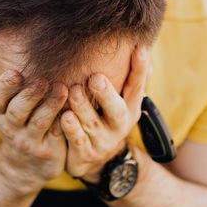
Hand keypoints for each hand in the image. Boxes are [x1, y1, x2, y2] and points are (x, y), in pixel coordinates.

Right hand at [0, 38, 68, 193]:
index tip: (15, 72)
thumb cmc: (13, 121)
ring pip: (39, 123)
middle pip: (16, 111)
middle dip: (30, 95)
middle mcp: (10, 126)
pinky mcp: (48, 151)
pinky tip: (75, 107)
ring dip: (50, 106)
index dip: (5, 86)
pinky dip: (65, 122)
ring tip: (63, 89)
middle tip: (44, 79)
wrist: (24, 166)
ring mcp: (29, 140)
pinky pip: (57, 136)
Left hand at [61, 46, 149, 182]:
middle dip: (106, 94)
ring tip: (73, 91)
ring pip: (92, 123)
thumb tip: (143, 47)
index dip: (139, 68)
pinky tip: (64, 116)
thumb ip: (129, 77)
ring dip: (83, 107)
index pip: (137, 85)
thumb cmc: (105, 117)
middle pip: (116, 109)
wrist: (94, 159)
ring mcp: (103, 140)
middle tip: (95, 77)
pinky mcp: (86, 153)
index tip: (139, 49)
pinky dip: (71, 129)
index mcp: (130, 107)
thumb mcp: (121, 100)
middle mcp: (119, 124)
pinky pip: (77, 141)